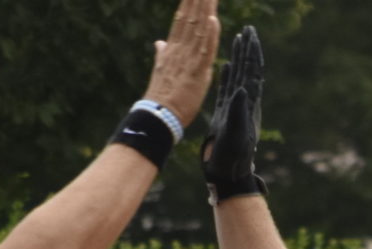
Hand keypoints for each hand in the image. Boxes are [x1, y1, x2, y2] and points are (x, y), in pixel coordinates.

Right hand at [144, 0, 222, 126]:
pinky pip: (205, 50)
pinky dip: (210, 34)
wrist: (157, 116)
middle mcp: (179, 50)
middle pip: (191, 19)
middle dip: (198, 0)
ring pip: (199, 29)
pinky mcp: (196, 72)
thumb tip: (160, 43)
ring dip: (206, 10)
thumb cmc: (162, 96)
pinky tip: (213, 19)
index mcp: (171, 49)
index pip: (181, 20)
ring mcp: (187, 59)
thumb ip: (162, 54)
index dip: (188, 4)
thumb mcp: (161, 70)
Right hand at [201, 23, 264, 201]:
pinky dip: (228, 75)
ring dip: (239, 58)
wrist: (227, 175)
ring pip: (239, 77)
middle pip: (248, 70)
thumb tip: (244, 89)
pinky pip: (227, 90)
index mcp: (248, 105)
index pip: (252, 73)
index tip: (250, 35)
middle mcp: (244, 104)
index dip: (251, 53)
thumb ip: (238, 111)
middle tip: (248, 30)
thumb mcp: (235, 134)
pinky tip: (227, 66)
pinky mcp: (225, 114)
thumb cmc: (232, 158)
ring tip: (239, 41)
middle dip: (248, 50)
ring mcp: (235, 108)